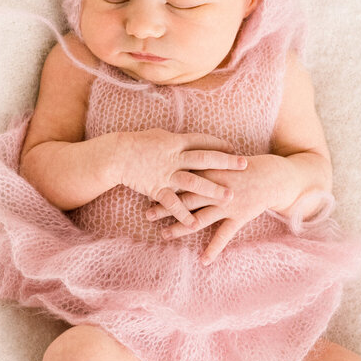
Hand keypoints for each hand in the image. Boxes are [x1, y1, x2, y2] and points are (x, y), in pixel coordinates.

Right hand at [116, 128, 247, 226]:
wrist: (116, 155)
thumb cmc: (136, 143)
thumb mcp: (159, 136)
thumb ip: (176, 141)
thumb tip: (188, 141)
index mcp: (176, 141)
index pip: (203, 141)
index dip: (219, 145)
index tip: (234, 148)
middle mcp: (174, 157)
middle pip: (204, 159)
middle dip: (225, 162)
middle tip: (244, 165)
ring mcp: (166, 173)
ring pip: (194, 182)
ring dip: (212, 190)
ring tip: (229, 196)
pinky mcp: (156, 188)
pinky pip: (172, 203)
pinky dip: (183, 215)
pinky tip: (194, 224)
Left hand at [144, 154, 288, 263]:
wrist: (272, 177)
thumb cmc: (244, 167)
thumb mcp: (222, 160)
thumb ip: (202, 162)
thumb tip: (179, 161)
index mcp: (211, 172)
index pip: (183, 178)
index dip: (165, 184)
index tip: (147, 187)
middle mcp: (216, 189)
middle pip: (186, 199)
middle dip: (166, 207)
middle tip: (147, 214)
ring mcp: (227, 205)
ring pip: (199, 218)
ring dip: (181, 228)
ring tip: (164, 235)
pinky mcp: (239, 217)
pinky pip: (224, 235)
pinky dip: (213, 249)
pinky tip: (203, 261)